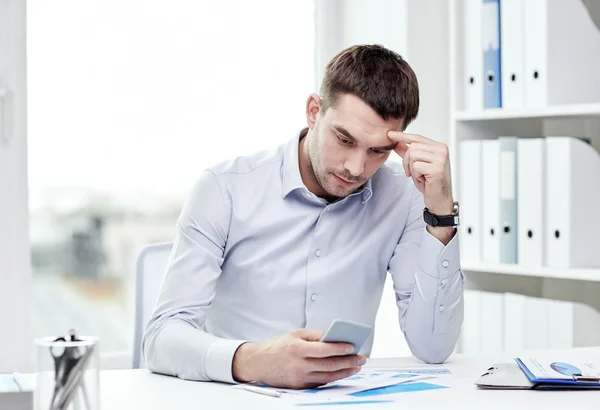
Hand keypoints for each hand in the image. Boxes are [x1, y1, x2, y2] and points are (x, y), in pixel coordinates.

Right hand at [232, 329, 364, 388]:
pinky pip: (320, 383)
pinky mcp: (299, 387)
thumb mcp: (295, 334)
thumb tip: (334, 337)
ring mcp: (299, 378)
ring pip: (328, 377)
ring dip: (345, 372)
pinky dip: (333, 377)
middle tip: (361, 358)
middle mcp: (299, 365)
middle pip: (329, 365)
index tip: (353, 346)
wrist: (257, 363)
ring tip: (356, 366)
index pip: (324, 349)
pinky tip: (342, 372)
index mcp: (297, 348)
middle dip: (348, 362)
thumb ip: (315, 335)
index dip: (340, 348)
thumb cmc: (277, 346)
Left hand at [388, 131, 453, 214]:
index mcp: (438, 147)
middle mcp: (441, 150)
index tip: (390, 134)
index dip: (403, 136)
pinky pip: (416, 166)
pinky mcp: (437, 168)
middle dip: (407, 161)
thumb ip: (408, 153)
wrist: (439, 199)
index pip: (417, 137)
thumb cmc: (430, 182)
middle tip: (412, 172)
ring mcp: (440, 158)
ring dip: (412, 168)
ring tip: (420, 176)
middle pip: (412, 147)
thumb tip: (396, 143)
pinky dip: (416, 175)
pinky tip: (424, 179)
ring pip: (413, 155)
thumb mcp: (416, 165)